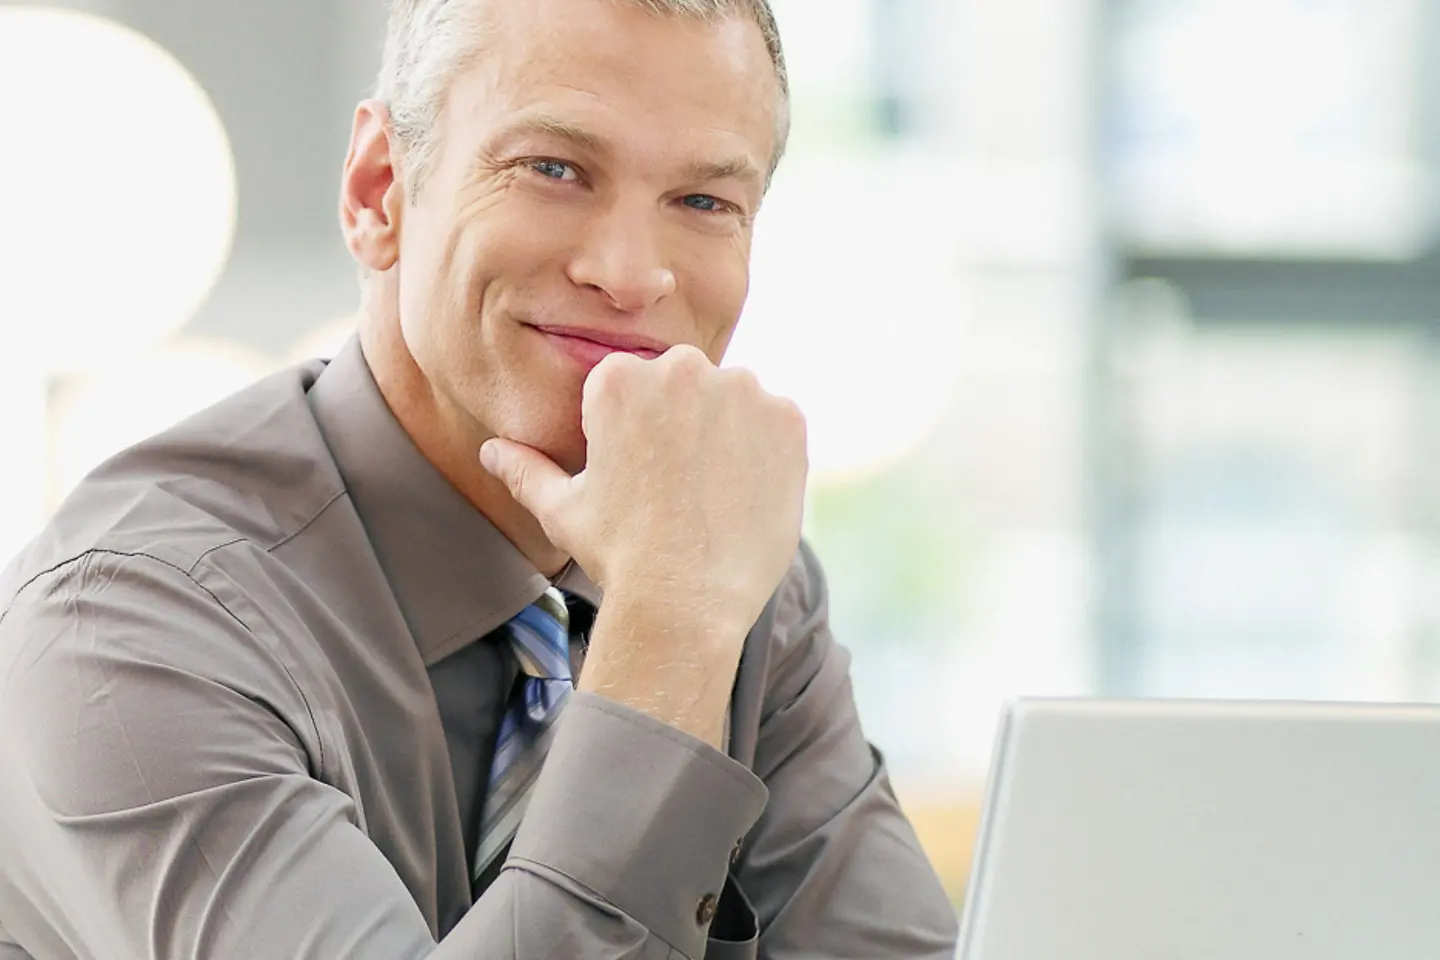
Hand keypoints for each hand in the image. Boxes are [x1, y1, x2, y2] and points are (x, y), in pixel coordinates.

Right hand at [480, 345, 807, 743]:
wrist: (686, 601)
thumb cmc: (618, 555)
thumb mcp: (561, 510)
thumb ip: (526, 469)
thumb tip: (491, 451)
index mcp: (619, 379)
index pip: (631, 383)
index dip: (634, 431)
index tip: (639, 473)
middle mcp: (682, 369)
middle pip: (684, 383)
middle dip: (681, 421)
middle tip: (676, 486)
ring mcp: (742, 391)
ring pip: (733, 399)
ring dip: (726, 431)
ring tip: (712, 493)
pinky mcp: (788, 420)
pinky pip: (777, 422)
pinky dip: (767, 451)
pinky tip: (744, 494)